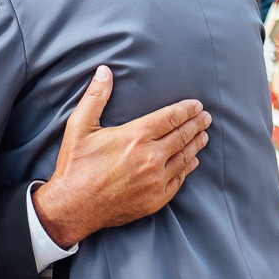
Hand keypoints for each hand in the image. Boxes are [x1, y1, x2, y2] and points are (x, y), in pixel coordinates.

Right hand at [32, 66, 209, 247]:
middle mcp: (151, 157)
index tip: (197, 105)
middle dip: (196, 124)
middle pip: (182, 136)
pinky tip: (192, 162)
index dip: (186, 110)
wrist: (73, 207)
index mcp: (136, 136)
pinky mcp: (155, 199)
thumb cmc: (75, 165)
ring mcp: (155, 180)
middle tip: (205, 118)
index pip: (171, 118)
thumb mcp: (80, 126)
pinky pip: (178, 180)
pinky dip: (187, 168)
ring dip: (196, 145)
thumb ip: (95, 96)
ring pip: (184, 158)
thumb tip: (104, 71)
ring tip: (204, 136)